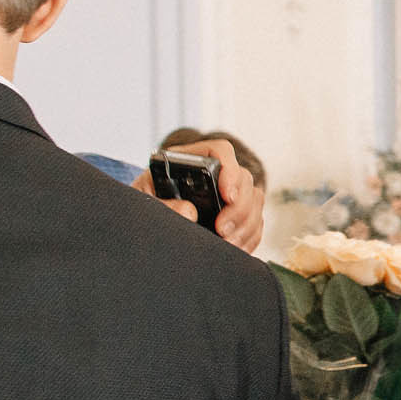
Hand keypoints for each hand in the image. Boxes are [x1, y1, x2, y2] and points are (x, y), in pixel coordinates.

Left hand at [141, 137, 264, 251]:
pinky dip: (251, 236)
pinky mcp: (238, 213)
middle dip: (240, 207)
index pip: (220, 151)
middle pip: (244, 178)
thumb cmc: (144, 203)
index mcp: (190, 160)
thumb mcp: (143, 201)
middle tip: (222, 229)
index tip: (227, 196)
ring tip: (228, 243)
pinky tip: (237, 247)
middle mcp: (215, 172)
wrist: (145, 221)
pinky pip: (257, 221)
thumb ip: (161, 205)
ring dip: (247, 224)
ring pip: (255, 200)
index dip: (230, 171)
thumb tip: (188, 212)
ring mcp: (229, 191)